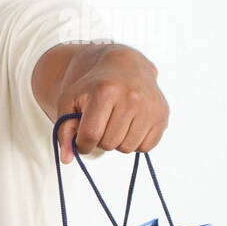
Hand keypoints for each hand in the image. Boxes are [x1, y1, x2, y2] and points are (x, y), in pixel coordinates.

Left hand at [52, 45, 167, 163]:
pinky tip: (130, 125)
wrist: (124, 66)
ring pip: (127, 148)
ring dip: (117, 141)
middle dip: (100, 140)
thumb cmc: (93, 87)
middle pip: (109, 143)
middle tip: (101, 124)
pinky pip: (145, 147)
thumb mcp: (70, 102)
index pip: (90, 135)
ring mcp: (150, 106)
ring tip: (115, 123)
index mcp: (106, 92)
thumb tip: (66, 159)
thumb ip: (64, 130)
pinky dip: (135, 142)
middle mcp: (132, 97)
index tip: (81, 138)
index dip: (82, 143)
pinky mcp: (163, 114)